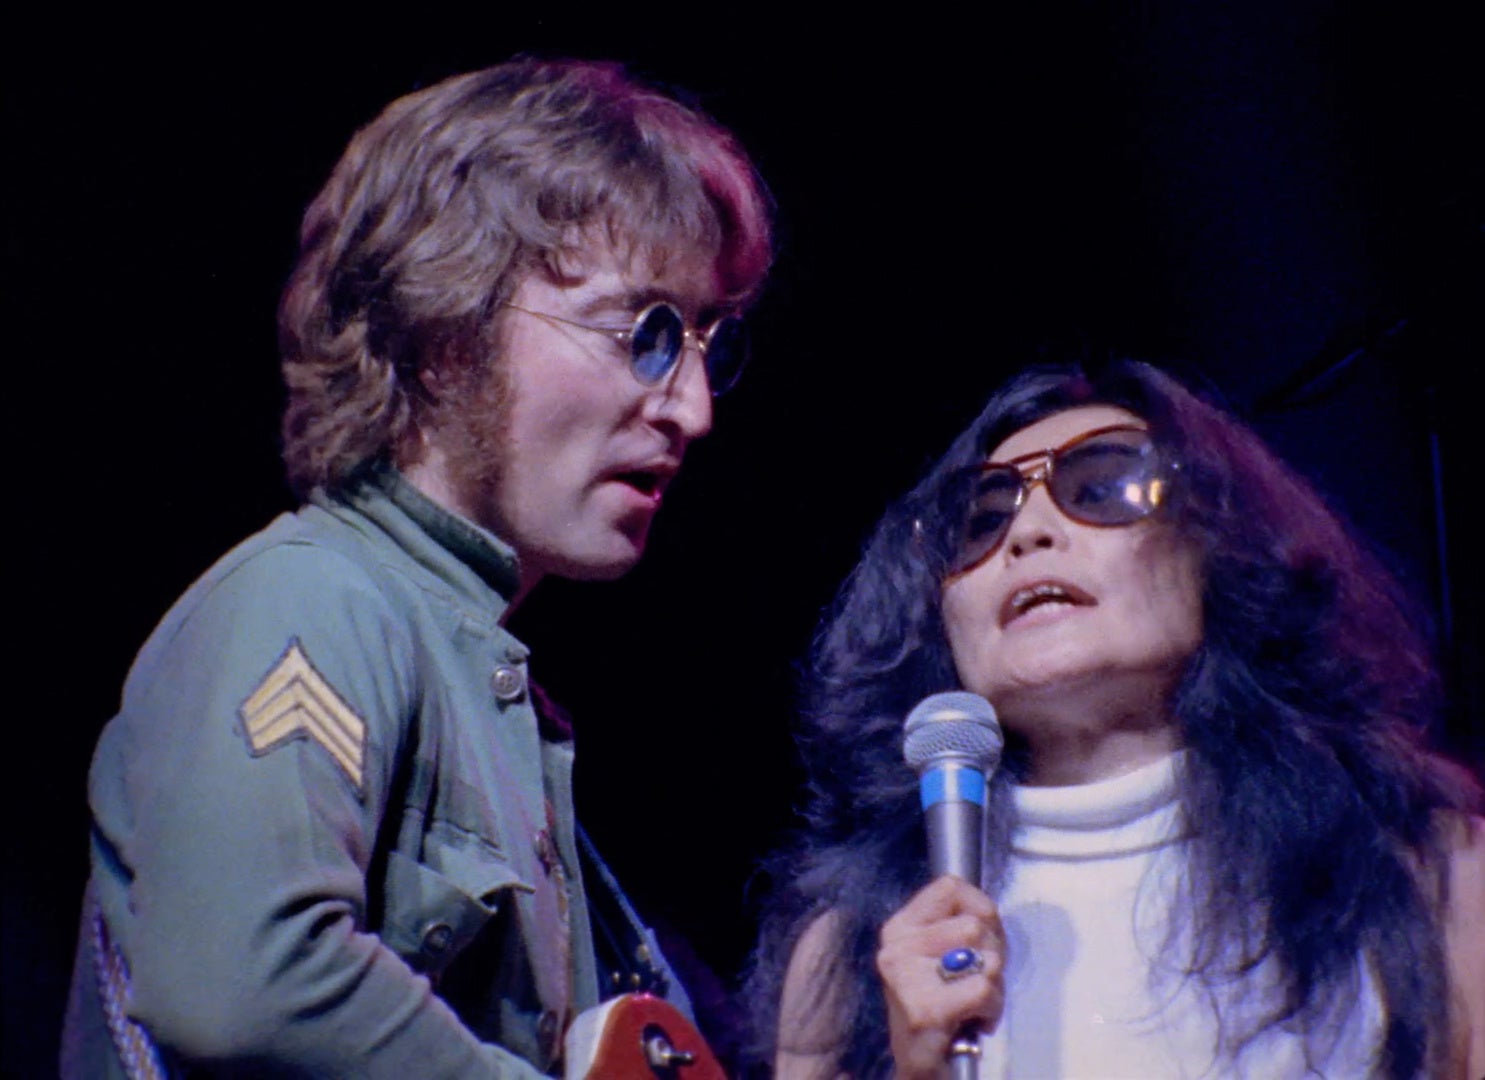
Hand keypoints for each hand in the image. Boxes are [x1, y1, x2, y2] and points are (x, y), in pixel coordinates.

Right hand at [876, 876, 1004, 1079]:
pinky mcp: (924, 1009)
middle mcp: (896, 948)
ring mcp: (906, 978)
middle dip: (992, 955)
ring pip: (983, 957)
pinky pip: (984, 989)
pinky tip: (975, 1020)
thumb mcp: (947, 953)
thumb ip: (964, 921)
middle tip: (975, 980)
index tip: (978, 940)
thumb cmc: (942, 1005)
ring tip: (974, 1001)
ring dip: (994, 985)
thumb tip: (985, 911)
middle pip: (974, 925)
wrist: (923, 1065)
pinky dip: (992, 1008)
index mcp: (899, 927)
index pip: (950, 886)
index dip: (980, 909)